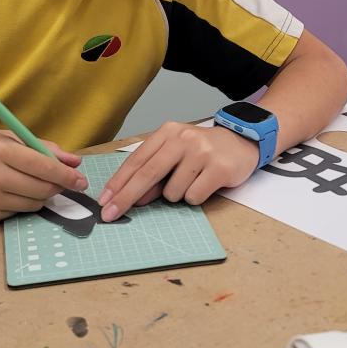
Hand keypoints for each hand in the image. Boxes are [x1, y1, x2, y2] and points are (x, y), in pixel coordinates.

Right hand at [0, 129, 86, 223]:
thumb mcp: (5, 136)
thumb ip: (42, 147)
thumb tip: (75, 162)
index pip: (44, 166)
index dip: (67, 175)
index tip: (81, 179)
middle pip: (42, 189)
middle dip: (58, 187)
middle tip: (62, 182)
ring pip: (33, 204)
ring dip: (42, 196)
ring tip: (33, 184)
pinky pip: (17, 213)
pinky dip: (22, 204)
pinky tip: (10, 192)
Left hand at [97, 122, 259, 220]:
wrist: (242, 142)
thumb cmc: (202, 151)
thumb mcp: (175, 154)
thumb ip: (154, 171)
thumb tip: (132, 197)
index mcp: (168, 132)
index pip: (137, 160)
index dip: (118, 183)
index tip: (104, 201)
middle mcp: (183, 139)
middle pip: (147, 174)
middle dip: (126, 198)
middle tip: (110, 215)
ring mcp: (202, 152)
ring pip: (172, 192)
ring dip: (177, 195)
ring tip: (192, 181)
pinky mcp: (219, 168)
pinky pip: (193, 197)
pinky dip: (195, 197)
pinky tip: (205, 184)